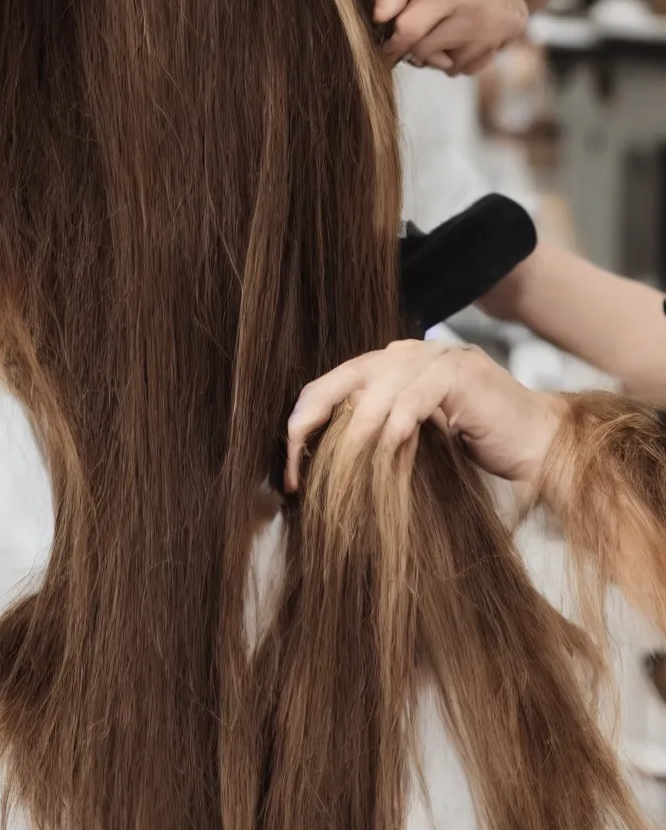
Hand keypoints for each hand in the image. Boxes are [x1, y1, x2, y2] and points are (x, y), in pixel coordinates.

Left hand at [285, 340, 561, 491]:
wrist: (539, 447)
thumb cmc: (474, 452)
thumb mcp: (410, 445)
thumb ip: (373, 439)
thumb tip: (318, 467)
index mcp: (391, 368)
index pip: (332, 386)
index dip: (302, 425)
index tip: (290, 474)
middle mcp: (410, 354)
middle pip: (343, 379)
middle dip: (311, 423)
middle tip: (296, 468)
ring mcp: (438, 358)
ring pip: (378, 386)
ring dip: (354, 431)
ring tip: (339, 468)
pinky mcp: (463, 373)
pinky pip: (418, 394)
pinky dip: (399, 422)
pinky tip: (389, 449)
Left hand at [375, 0, 531, 75]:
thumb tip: (380, 16)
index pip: (407, 30)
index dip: (392, 30)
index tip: (389, 26)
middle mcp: (477, 16)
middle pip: (423, 51)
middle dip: (412, 39)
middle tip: (418, 17)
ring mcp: (493, 33)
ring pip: (444, 64)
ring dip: (435, 50)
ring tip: (442, 21)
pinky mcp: (505, 44)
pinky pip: (466, 67)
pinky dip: (457, 56)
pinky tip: (461, 31)